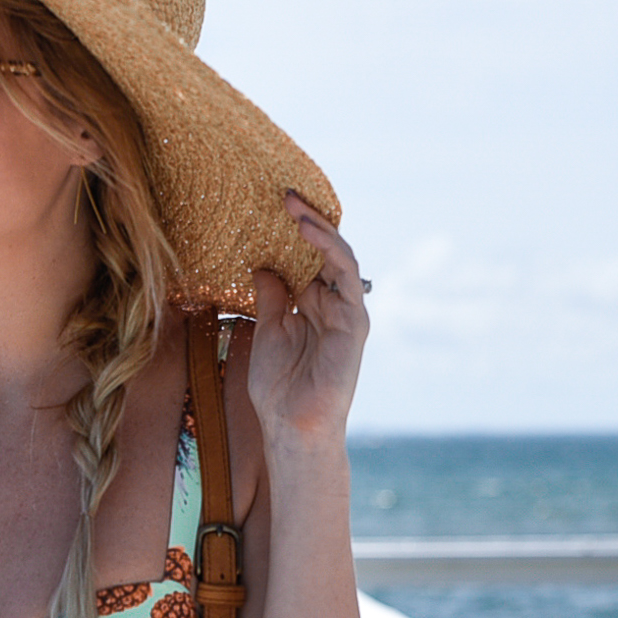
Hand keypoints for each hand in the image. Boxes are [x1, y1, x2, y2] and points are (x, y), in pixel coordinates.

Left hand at [249, 191, 368, 445]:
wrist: (291, 424)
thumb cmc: (278, 387)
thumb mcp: (266, 330)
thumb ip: (270, 296)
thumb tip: (263, 264)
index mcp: (311, 304)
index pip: (307, 257)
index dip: (293, 232)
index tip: (271, 207)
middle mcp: (332, 303)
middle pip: (324, 251)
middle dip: (307, 220)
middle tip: (285, 194)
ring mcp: (346, 311)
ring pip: (339, 256)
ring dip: (318, 227)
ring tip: (294, 205)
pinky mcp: (354, 321)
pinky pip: (345, 275)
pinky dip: (329, 249)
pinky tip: (307, 231)